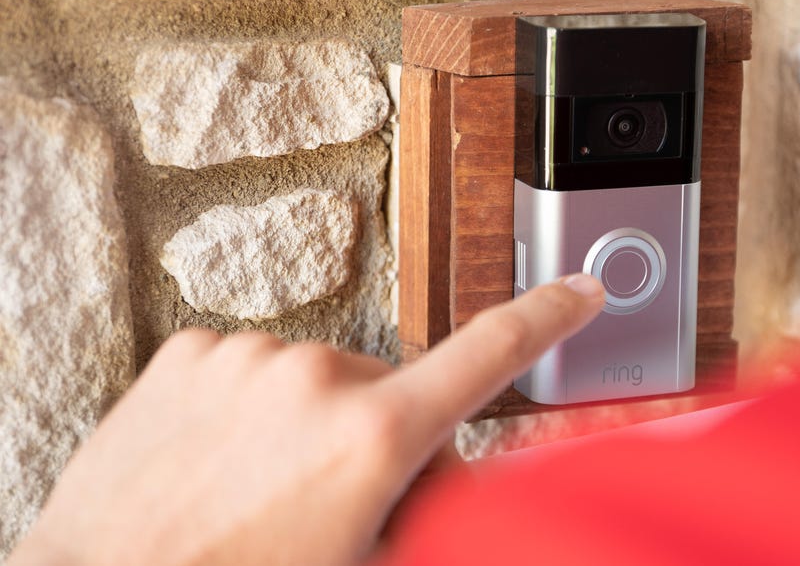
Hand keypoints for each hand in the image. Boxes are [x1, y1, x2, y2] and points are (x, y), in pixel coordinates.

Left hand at [9, 274, 604, 565]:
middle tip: (337, 507)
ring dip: (311, 425)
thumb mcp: (370, 560)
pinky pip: (254, 370)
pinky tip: (223, 461)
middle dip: (382, 440)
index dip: (547, 317)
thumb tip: (457, 486)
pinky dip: (253, 408)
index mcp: (374, 434)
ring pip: (318, 383)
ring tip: (264, 492)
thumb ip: (428, 511)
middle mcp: (319, 376)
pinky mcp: (192, 350)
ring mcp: (249, 356)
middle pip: (390, 394)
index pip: (488, 355)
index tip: (580, 287)